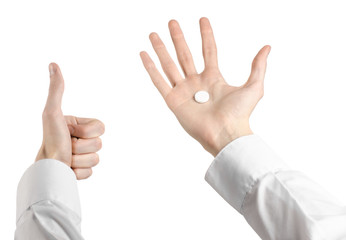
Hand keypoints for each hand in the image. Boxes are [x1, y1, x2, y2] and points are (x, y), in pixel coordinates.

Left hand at [36, 63, 104, 178]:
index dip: (86, 132)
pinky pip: (91, 171)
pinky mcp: (84, 170)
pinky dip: (78, 172)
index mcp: (79, 125)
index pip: (101, 128)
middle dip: (81, 148)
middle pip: (99, 144)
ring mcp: (84, 155)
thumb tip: (53, 64)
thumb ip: (56, 89)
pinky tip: (68, 168)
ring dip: (79, 160)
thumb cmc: (50, 140)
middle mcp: (82, 139)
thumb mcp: (53, 113)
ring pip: (96, 159)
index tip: (70, 132)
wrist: (47, 169)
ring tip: (66, 159)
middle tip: (67, 147)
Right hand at [140, 18, 270, 155]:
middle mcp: (196, 83)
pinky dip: (151, 68)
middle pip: (184, 55)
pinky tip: (144, 54)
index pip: (208, 51)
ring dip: (161, 49)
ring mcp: (184, 91)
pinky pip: (159, 82)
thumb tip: (267, 47)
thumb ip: (258, 66)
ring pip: (169, 65)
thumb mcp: (254, 87)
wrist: (226, 133)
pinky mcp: (173, 101)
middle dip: (178, 38)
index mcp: (213, 78)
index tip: (202, 20)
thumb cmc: (240, 114)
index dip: (206, 35)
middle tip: (172, 22)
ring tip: (154, 34)